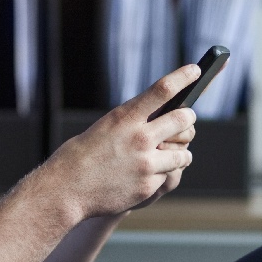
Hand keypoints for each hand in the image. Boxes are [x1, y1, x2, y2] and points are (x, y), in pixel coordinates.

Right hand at [39, 64, 198, 219]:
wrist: (66, 190)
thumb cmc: (82, 155)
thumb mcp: (105, 128)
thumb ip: (133, 122)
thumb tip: (163, 117)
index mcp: (125, 118)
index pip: (162, 90)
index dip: (183, 77)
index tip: (195, 70)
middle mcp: (140, 138)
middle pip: (183, 119)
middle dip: (188, 118)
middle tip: (187, 119)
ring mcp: (146, 164)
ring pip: (184, 153)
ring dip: (181, 152)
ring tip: (173, 153)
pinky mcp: (149, 186)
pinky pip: (168, 176)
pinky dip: (161, 175)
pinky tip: (147, 175)